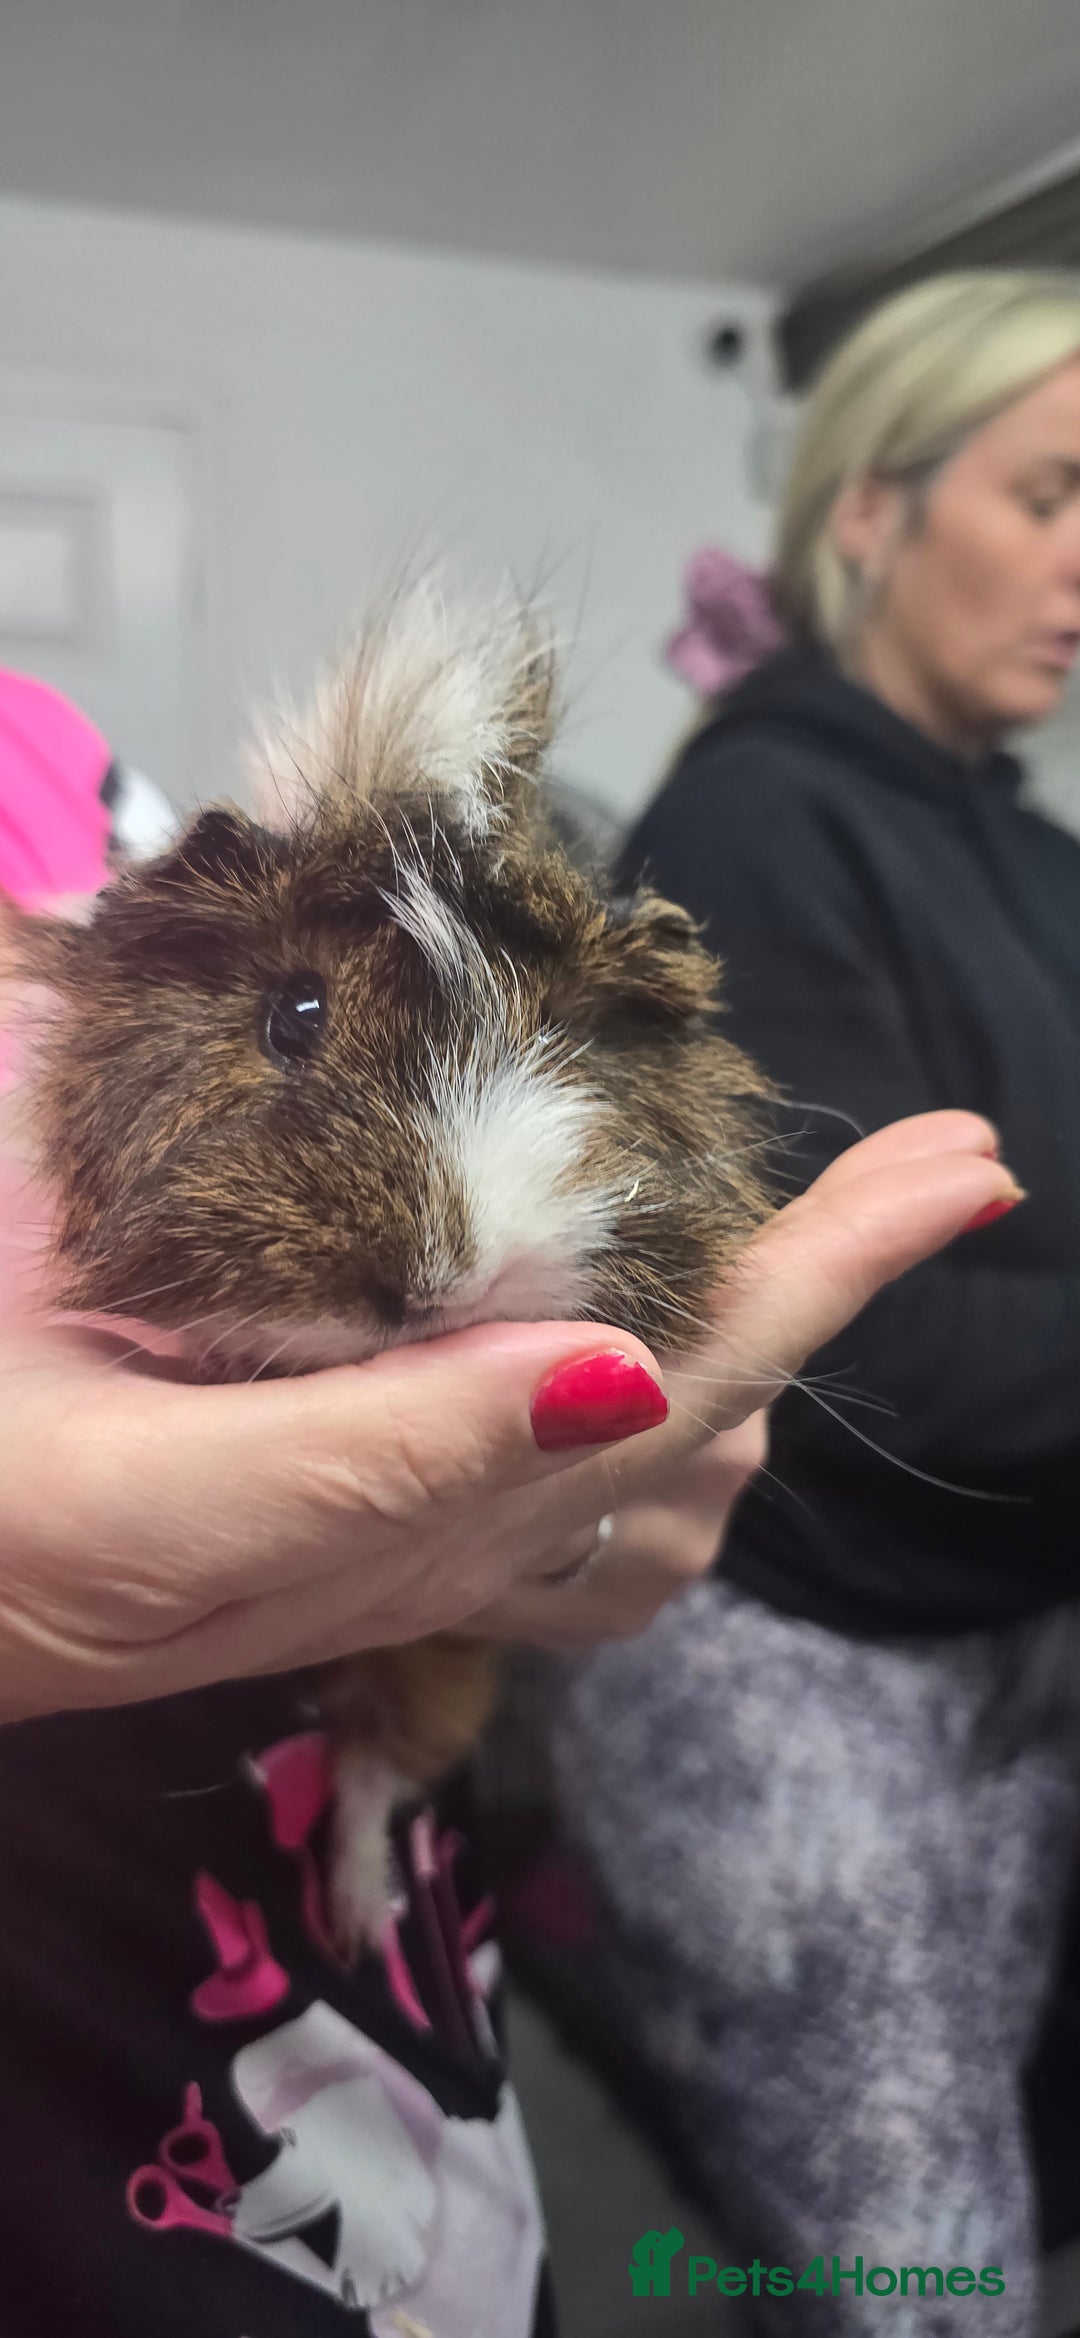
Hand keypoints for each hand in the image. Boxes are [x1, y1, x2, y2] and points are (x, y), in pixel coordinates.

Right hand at [0, 1110, 1014, 1714]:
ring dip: (748, 1312)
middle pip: (706, 1396)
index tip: (967, 1166)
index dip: (835, 1269)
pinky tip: (611, 1312)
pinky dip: (619, 1356)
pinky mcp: (330, 1456)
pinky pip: (528, 1426)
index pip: (697, 1377)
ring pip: (642, 1416)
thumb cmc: (11, 1543)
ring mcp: (399, 1488)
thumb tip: (633, 1377)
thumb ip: (392, 1459)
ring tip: (813, 1212)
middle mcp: (449, 1506)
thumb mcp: (183, 1509)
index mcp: (432, 1506)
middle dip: (821, 1274)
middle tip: (921, 1160)